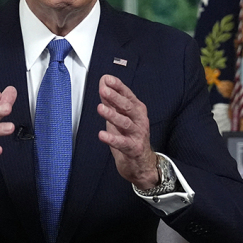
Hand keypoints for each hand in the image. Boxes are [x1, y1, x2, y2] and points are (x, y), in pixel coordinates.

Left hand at [96, 75, 158, 189]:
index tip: (107, 79)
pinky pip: (122, 143)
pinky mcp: (134, 148)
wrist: (141, 164)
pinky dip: (112, 138)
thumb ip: (112, 101)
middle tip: (104, 90)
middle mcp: (140, 120)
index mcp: (137, 110)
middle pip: (127, 106)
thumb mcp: (120, 117)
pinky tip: (102, 135)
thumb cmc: (130, 137)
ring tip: (100, 108)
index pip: (127, 95)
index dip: (118, 87)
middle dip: (115, 97)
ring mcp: (138, 134)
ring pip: (125, 123)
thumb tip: (103, 83)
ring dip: (112, 115)